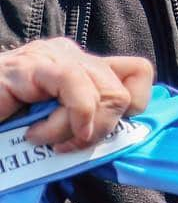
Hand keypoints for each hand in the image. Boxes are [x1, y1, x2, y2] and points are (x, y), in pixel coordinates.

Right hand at [0, 38, 153, 151]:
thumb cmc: (9, 129)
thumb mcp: (60, 129)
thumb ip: (90, 128)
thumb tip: (127, 141)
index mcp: (85, 68)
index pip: (138, 73)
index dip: (131, 109)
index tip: (98, 133)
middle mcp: (74, 56)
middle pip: (126, 88)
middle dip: (104, 129)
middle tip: (67, 146)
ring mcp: (54, 56)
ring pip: (107, 90)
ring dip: (81, 129)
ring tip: (47, 140)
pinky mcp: (32, 64)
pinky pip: (75, 84)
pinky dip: (68, 117)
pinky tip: (37, 133)